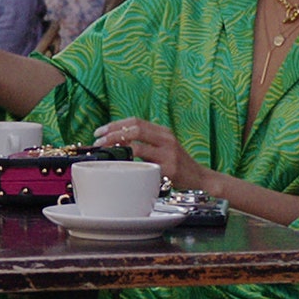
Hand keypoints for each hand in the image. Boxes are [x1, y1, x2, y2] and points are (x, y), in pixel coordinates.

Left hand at [93, 117, 207, 189]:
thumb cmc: (178, 165)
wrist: (200, 178)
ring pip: (137, 146)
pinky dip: (129, 165)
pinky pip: (144, 166)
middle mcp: (166, 139)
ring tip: (106, 154)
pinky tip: (121, 167)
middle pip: (134, 129)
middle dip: (112, 134)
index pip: (135, 121)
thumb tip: (117, 141)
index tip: (100, 131)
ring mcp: (168, 154)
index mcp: (163, 132)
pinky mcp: (169, 169)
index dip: (115, 124)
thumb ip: (147, 142)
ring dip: (117, 149)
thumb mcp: (165, 147)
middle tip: (98, 142)